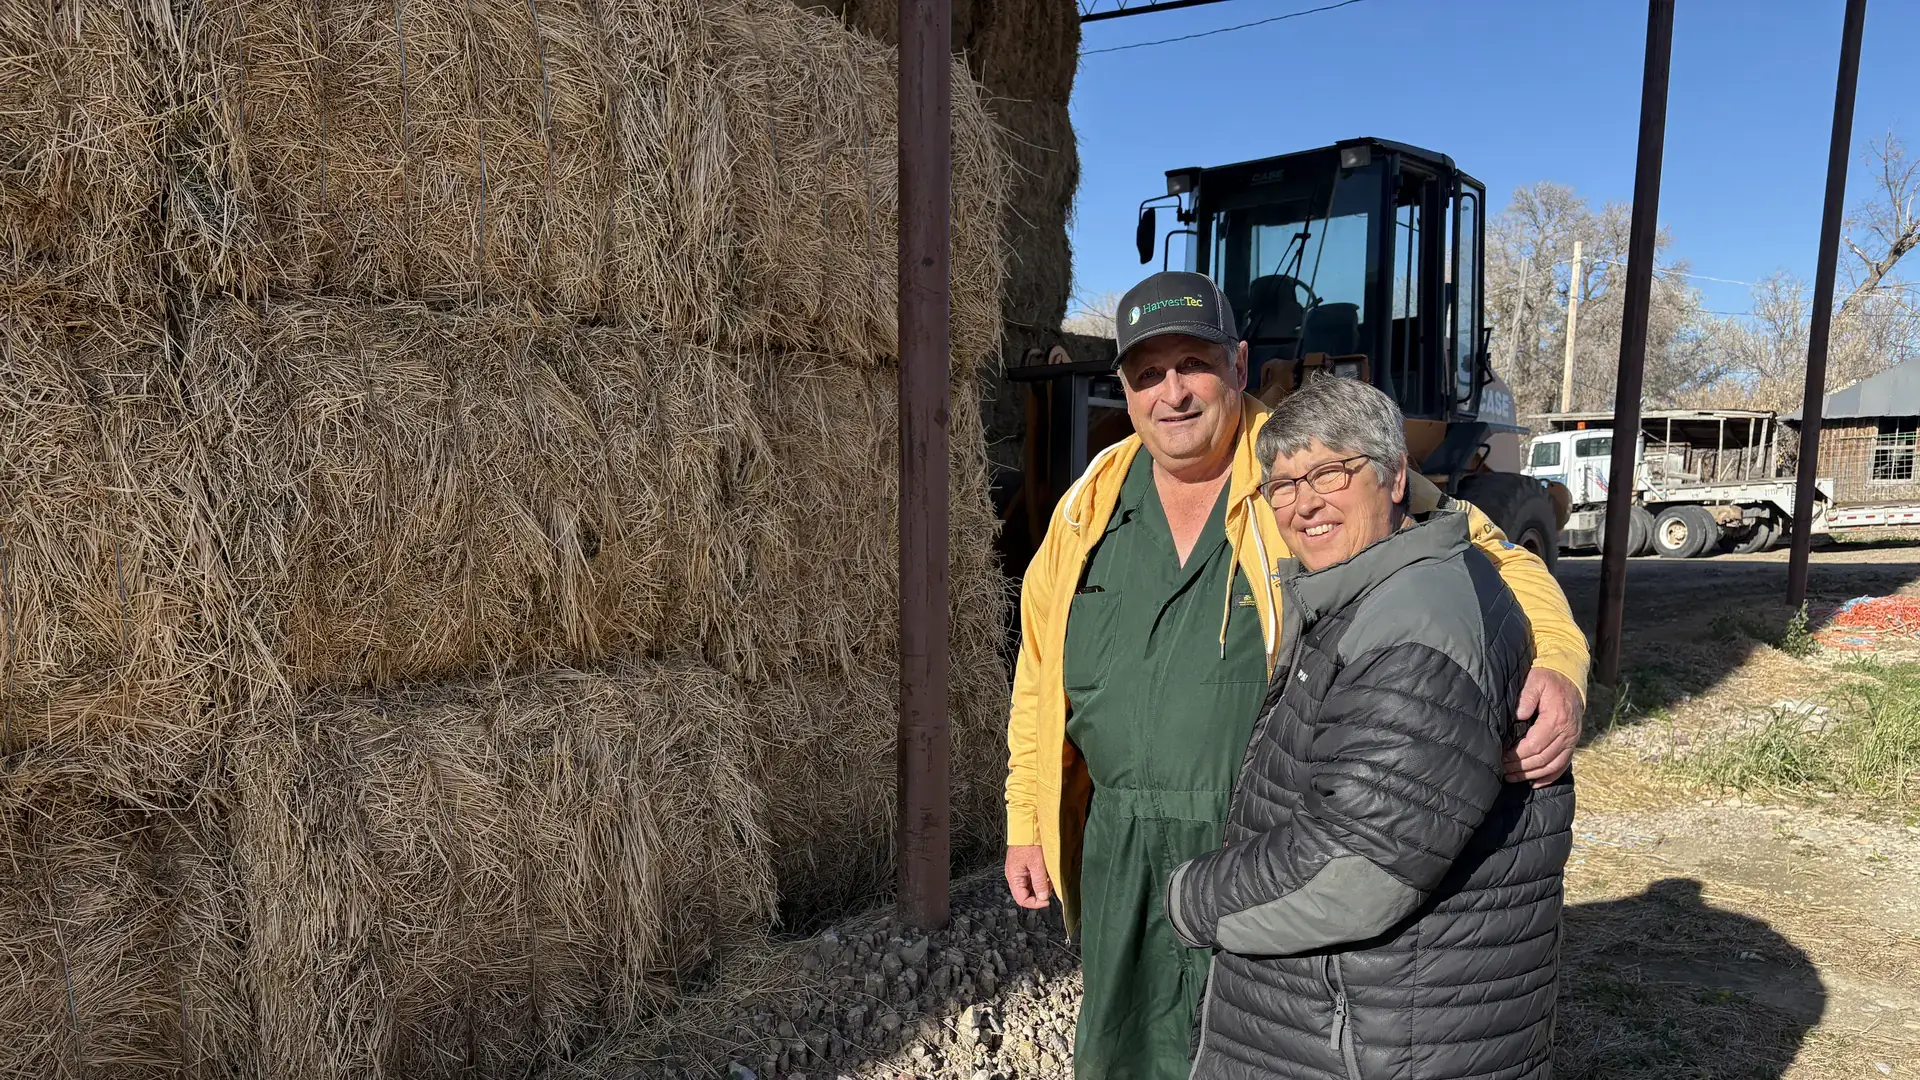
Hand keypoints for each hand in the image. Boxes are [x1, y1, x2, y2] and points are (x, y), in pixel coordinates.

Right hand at [1005, 845, 1052, 909]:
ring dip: (1041, 885)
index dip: (1035, 903)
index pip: (1022, 899)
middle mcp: (1014, 875)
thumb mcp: (1037, 864)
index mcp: (1014, 877)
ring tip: (1048, 876)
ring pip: (1030, 886)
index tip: (1046, 901)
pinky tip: (1045, 871)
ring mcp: (1018, 870)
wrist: (1027, 827)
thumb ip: (1039, 882)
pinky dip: (1040, 878)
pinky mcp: (1024, 865)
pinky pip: (1032, 877)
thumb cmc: (1028, 842)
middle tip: (1049, 886)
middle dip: (1039, 893)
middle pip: (1026, 894)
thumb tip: (1042, 897)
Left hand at [1506, 667, 1582, 785]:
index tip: (1501, 757)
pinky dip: (1549, 777)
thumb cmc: (1548, 680)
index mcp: (1557, 719)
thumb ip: (1526, 697)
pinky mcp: (1572, 744)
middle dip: (1521, 767)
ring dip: (1531, 775)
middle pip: (1543, 758)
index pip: (1535, 745)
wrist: (1569, 678)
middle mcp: (1567, 733)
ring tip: (1512, 777)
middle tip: (1502, 770)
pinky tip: (1535, 783)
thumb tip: (1518, 715)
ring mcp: (1572, 740)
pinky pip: (1562, 765)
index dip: (1517, 755)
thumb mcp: (1535, 681)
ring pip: (1552, 765)